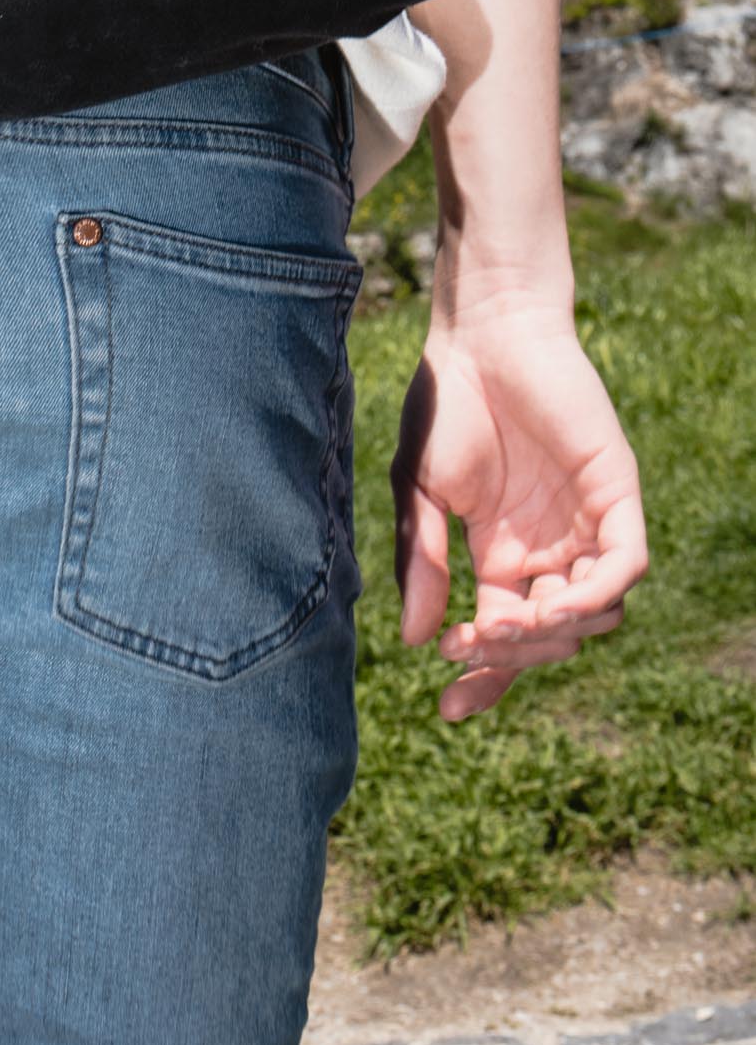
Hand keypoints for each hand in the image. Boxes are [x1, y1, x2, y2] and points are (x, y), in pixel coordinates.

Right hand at [392, 290, 647, 720]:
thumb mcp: (418, 495)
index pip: (503, 638)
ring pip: (594, 615)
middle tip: (472, 642)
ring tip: (506, 622)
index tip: (448, 709)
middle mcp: (548, 550)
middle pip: (549, 638)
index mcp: (500, 554)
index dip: (483, 678)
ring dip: (553, 636)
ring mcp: (585, 524)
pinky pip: (625, 566)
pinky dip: (596, 595)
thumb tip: (419, 643)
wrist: (481, 335)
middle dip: (511, 656)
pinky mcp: (616, 496)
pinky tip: (554, 603)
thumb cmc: (446, 404)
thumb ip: (422, 566)